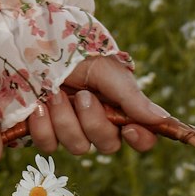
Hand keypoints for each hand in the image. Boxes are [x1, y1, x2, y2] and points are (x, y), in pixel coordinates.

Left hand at [25, 57, 167, 156]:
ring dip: (65, 120)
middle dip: (93, 122)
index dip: (140, 139)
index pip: (142, 137)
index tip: (128, 128)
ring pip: (78, 147)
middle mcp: (98, 123)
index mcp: (119, 107)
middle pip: (108, 146)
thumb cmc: (75, 54)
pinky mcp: (45, 133)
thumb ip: (131, 97)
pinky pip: (49, 145)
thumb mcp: (106, 70)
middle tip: (81, 96)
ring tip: (54, 94)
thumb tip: (162, 118)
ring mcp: (71, 130)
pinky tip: (38, 105)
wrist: (32, 48)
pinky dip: (43, 126)